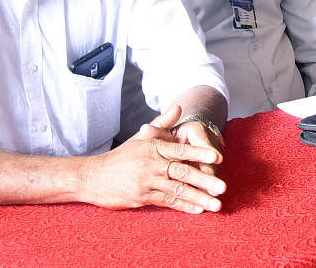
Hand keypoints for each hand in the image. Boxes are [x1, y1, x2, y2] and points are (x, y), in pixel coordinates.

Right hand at [82, 105, 225, 213]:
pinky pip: (166, 202)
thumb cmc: (121, 156)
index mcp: (153, 148)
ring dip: (198, 198)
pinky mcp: (141, 198)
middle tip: (222, 187)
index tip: (217, 157)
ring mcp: (146, 182)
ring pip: (177, 191)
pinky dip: (183, 206)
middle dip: (204, 180)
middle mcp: (151, 165)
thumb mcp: (141, 137)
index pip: (180, 150)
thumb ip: (163, 123)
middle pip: (182, 173)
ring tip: (216, 204)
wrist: (93, 176)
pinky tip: (197, 210)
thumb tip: (179, 106)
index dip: (199, 153)